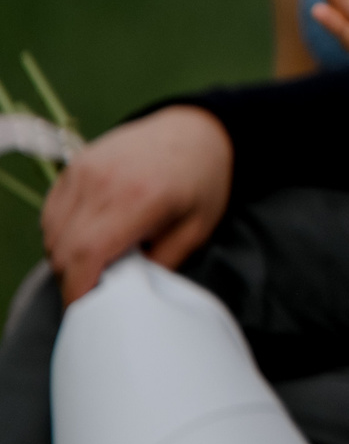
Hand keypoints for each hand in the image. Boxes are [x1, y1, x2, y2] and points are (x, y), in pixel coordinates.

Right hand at [41, 107, 230, 300]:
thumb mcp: (197, 230)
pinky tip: (89, 237)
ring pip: (51, 233)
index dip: (78, 290)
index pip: (86, 254)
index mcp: (138, 198)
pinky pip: (51, 213)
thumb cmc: (203, 182)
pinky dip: (61, 233)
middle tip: (98, 290)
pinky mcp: (74, 165)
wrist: (195, 131)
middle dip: (74, 279)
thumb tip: (128, 294)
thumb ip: (161, 264)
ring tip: (98, 262)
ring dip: (66, 257)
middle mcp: (103, 182)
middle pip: (62, 249)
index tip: (86, 312)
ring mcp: (83, 170)